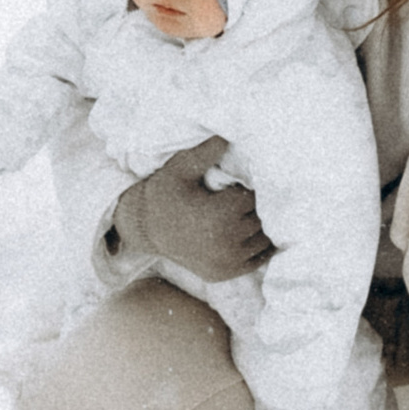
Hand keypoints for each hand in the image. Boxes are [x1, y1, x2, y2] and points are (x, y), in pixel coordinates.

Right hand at [115, 137, 274, 282]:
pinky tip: (251, 231)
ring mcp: (226, 262)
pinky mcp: (224, 273)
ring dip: (261, 225)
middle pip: (262, 219)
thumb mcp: (181, 168)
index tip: (245, 181)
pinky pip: (257, 260)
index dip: (254, 186)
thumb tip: (227, 136)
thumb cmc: (164, 193)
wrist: (144, 229)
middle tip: (248, 195)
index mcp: (220, 215)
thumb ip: (206, 152)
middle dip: (258, 206)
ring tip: (249, 212)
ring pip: (264, 239)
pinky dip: (259, 246)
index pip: (256, 197)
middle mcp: (227, 242)